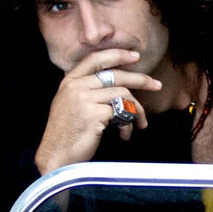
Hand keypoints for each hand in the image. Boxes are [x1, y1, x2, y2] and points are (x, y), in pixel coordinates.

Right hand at [33, 49, 160, 174]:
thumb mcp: (69, 105)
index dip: (117, 55)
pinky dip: (128, 124)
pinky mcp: (94, 113)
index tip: (135, 57)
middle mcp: (75, 86)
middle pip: (116, 75)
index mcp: (69, 82)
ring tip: (140, 123)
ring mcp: (84, 99)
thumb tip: (118, 84)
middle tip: (156, 85)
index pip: (95, 59)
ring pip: (123, 94)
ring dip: (137, 110)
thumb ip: (86, 90)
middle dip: (141, 79)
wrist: (56, 157)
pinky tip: (124, 135)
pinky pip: (122, 112)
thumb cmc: (67, 134)